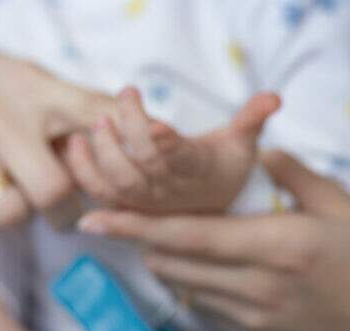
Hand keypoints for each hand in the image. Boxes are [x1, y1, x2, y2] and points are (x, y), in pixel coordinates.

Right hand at [0, 37, 113, 237]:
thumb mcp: (36, 84)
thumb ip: (90, 109)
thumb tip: (156, 129)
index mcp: (37, 93)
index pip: (96, 124)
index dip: (117, 161)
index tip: (115, 180)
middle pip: (54, 190)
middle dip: (61, 210)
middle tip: (55, 208)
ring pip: (10, 213)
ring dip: (17, 220)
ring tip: (11, 202)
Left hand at [63, 87, 279, 213]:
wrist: (217, 214)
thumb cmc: (227, 170)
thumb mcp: (245, 145)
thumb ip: (253, 119)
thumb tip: (274, 98)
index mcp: (199, 173)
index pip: (180, 159)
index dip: (164, 143)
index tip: (152, 121)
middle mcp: (171, 194)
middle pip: (140, 170)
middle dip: (125, 135)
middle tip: (120, 101)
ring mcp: (148, 204)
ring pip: (117, 186)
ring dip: (100, 154)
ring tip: (97, 123)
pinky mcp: (129, 208)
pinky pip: (101, 195)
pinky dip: (83, 172)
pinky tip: (75, 146)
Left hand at [78, 150, 349, 330]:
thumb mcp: (347, 208)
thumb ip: (296, 177)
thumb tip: (261, 152)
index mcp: (279, 246)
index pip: (188, 236)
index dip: (135, 227)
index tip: (94, 219)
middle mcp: (258, 287)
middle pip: (173, 264)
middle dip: (140, 241)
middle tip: (117, 217)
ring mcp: (255, 319)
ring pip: (184, 287)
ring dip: (165, 262)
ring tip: (157, 237)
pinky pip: (206, 308)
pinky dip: (192, 284)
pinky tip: (202, 267)